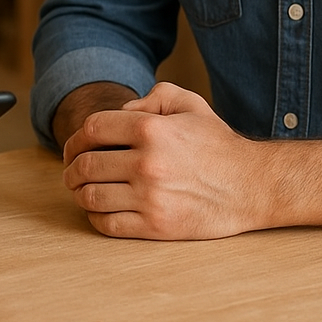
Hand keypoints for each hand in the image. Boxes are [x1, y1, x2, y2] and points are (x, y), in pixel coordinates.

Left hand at [62, 81, 267, 239]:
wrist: (251, 186)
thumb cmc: (217, 144)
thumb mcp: (189, 104)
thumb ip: (153, 96)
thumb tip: (122, 111)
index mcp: (150, 129)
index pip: (92, 130)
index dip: (75, 139)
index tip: (73, 148)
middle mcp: (147, 163)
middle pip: (85, 165)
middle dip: (71, 169)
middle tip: (70, 172)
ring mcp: (150, 197)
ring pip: (91, 196)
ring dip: (79, 193)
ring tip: (82, 191)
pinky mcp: (156, 226)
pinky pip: (108, 224)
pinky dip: (95, 218)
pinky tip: (99, 211)